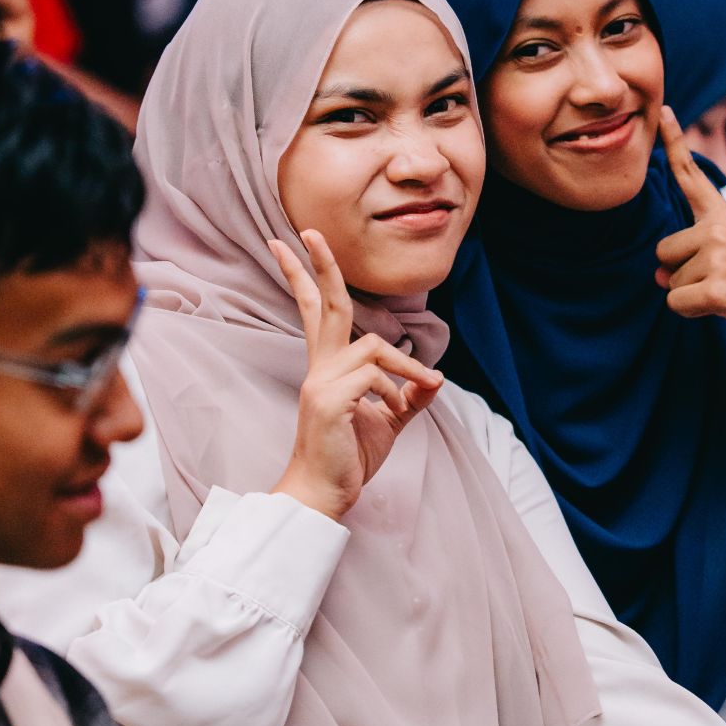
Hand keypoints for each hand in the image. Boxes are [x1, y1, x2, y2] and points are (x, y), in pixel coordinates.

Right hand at [270, 229, 442, 520]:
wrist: (323, 495)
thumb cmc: (349, 458)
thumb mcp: (389, 422)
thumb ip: (410, 397)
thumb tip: (436, 379)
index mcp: (327, 367)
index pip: (315, 312)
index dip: (304, 277)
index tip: (289, 245)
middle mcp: (319, 368)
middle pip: (325, 305)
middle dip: (319, 265)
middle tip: (308, 230)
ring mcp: (321, 382)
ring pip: (374, 347)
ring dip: (406, 368)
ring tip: (421, 393)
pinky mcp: (329, 401)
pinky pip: (375, 376)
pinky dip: (400, 388)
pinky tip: (401, 409)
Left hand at [654, 108, 725, 352]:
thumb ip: (692, 256)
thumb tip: (657, 277)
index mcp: (725, 214)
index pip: (691, 175)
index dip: (673, 142)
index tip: (663, 108)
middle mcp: (719, 227)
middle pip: (664, 252)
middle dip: (682, 272)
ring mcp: (718, 256)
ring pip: (670, 282)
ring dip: (693, 294)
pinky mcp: (716, 288)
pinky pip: (677, 303)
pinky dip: (694, 311)